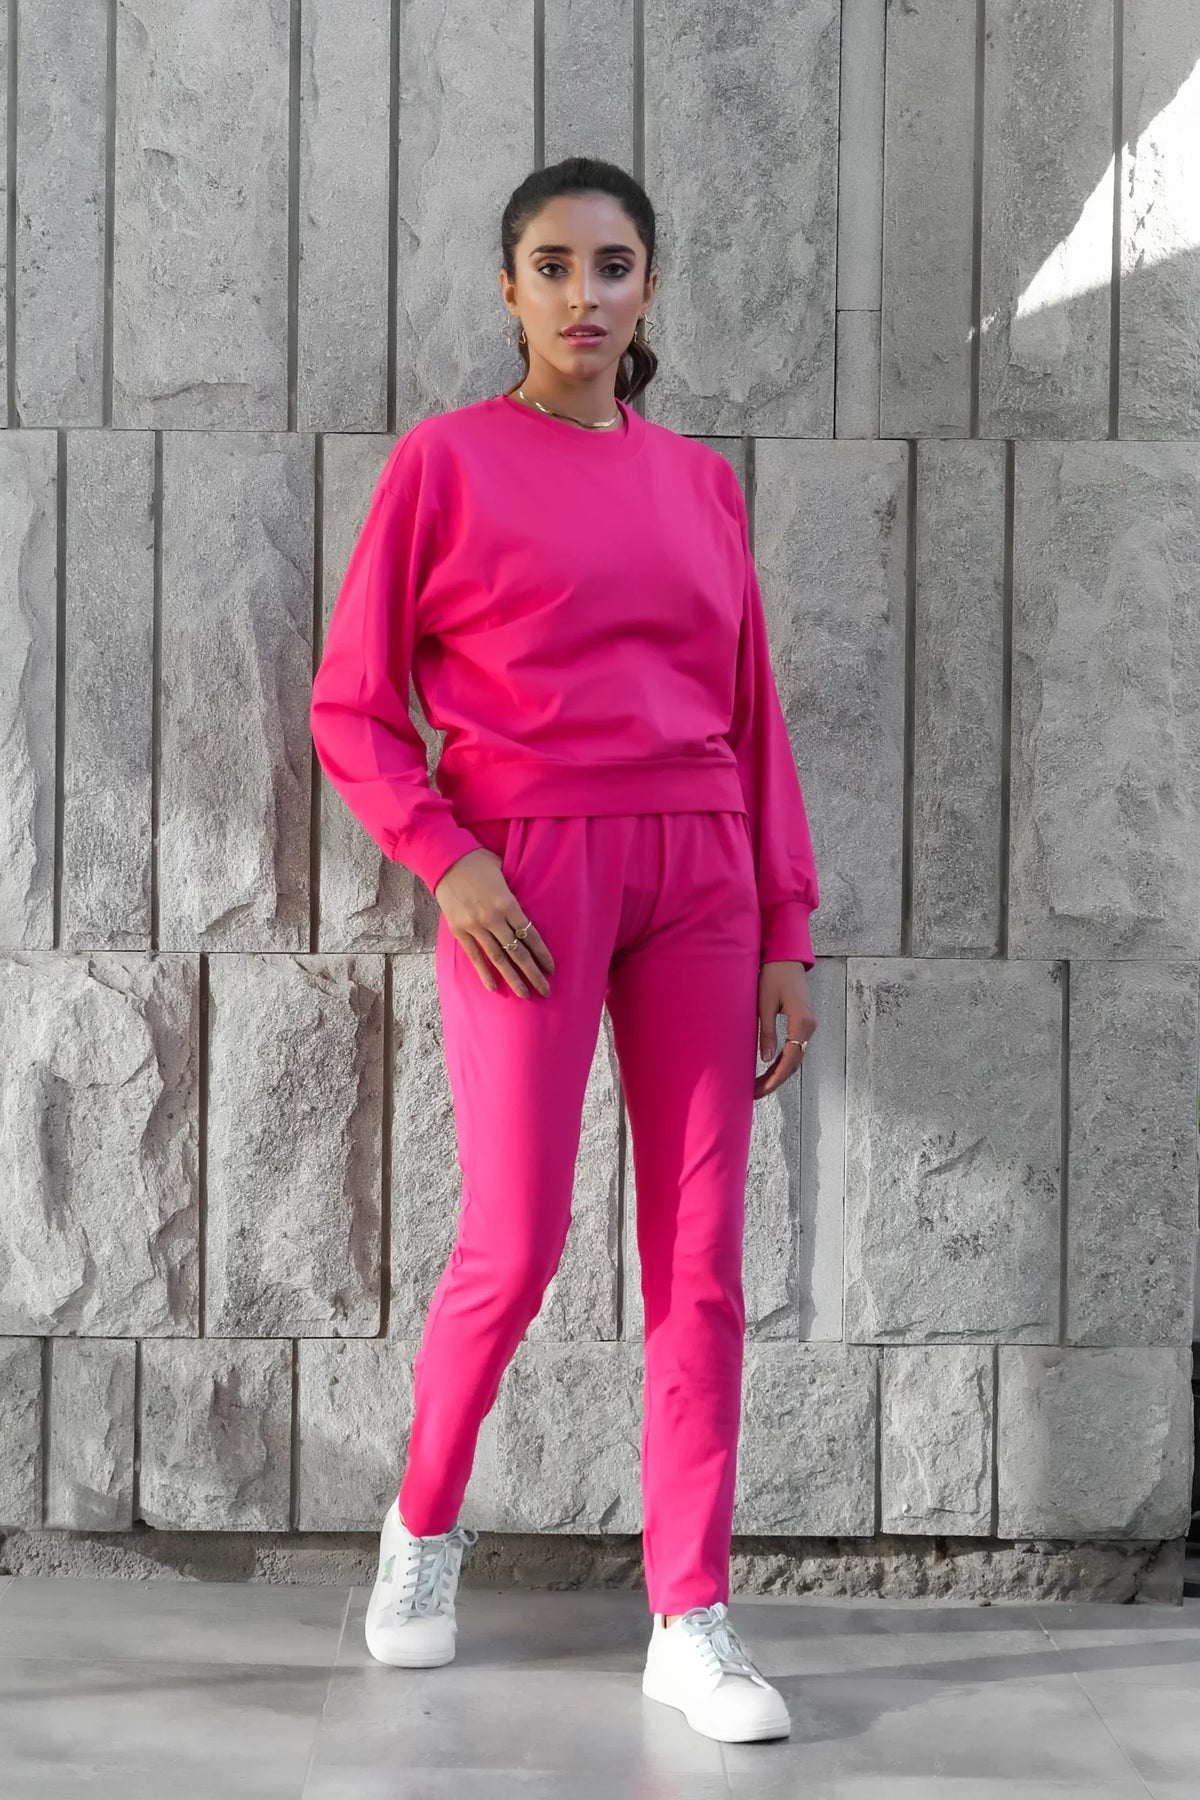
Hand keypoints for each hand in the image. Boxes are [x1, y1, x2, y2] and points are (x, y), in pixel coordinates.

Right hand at [434, 849, 555, 998]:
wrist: (445, 860)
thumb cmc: (479, 862)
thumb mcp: (505, 872)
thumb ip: (515, 893)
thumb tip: (528, 906)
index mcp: (507, 903)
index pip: (530, 934)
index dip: (542, 953)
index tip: (551, 969)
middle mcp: (492, 918)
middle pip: (517, 951)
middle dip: (533, 973)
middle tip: (545, 990)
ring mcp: (474, 926)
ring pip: (498, 958)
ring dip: (512, 978)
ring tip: (524, 994)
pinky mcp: (459, 931)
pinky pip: (474, 956)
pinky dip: (484, 973)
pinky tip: (494, 988)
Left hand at [754, 960, 816, 1098]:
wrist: (786, 957)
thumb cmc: (773, 975)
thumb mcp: (765, 1004)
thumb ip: (766, 1032)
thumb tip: (765, 1060)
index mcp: (802, 1023)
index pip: (789, 1060)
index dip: (774, 1078)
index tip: (759, 1090)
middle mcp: (809, 1027)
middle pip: (794, 1063)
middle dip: (775, 1080)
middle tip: (755, 1093)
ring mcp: (808, 1025)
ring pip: (795, 1057)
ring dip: (779, 1073)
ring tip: (759, 1085)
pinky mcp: (803, 1022)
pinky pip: (795, 1048)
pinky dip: (783, 1061)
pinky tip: (770, 1069)